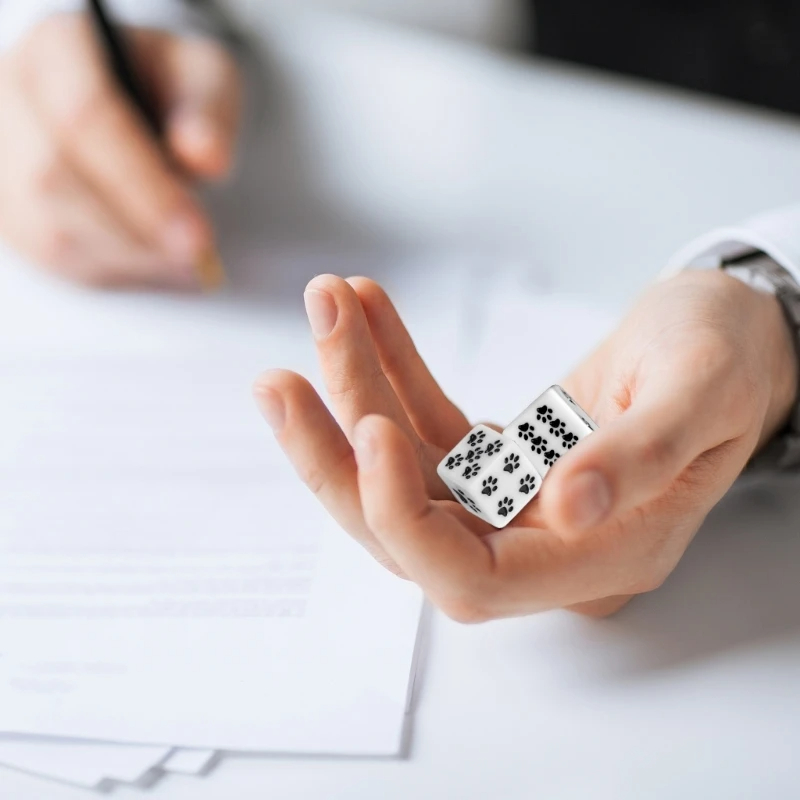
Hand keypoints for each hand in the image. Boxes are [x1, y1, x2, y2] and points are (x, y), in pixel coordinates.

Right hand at [0, 14, 240, 288]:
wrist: (142, 108)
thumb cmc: (171, 90)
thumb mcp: (206, 78)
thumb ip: (209, 110)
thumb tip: (205, 157)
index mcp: (59, 49)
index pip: (84, 117)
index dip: (142, 185)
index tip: (196, 235)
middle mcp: (11, 97)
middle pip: (54, 180)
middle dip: (136, 231)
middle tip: (199, 256)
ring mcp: (1, 157)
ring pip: (48, 231)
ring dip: (128, 258)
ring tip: (184, 258)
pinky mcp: (10, 209)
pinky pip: (53, 259)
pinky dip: (114, 271)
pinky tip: (155, 261)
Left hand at [255, 270, 797, 620]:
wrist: (734, 334)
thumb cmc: (732, 358)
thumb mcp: (702, 391)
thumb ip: (642, 455)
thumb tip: (571, 508)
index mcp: (600, 555)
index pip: (472, 577)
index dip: (405, 516)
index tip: (369, 429)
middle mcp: (544, 543)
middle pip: (410, 530)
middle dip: (338, 458)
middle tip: (281, 384)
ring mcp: (514, 502)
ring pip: (406, 470)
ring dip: (356, 388)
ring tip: (327, 306)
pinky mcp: (498, 459)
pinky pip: (428, 420)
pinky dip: (394, 366)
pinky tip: (368, 311)